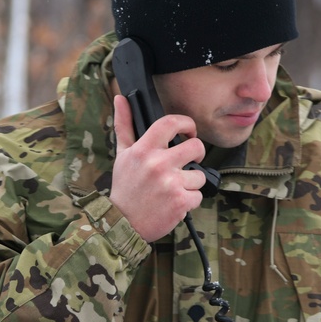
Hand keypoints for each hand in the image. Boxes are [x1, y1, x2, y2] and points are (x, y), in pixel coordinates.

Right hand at [109, 94, 205, 241]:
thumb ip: (124, 125)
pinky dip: (189, 201)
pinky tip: (173, 203)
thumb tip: (121, 98)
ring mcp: (170, 183)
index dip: (187, 124)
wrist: (122, 223)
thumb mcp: (122, 154)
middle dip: (196, 155)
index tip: (189, 132)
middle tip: (188, 163)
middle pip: (196, 146)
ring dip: (190, 183)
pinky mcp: (180, 202)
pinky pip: (198, 195)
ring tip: (173, 190)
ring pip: (199, 175)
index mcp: (143, 149)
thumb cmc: (125, 187)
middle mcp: (158, 163)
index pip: (171, 122)